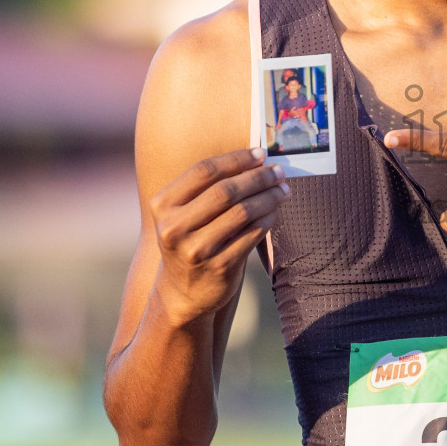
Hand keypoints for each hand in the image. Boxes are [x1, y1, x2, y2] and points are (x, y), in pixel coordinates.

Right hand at [147, 147, 287, 324]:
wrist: (183, 291)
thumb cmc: (191, 240)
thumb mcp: (184, 213)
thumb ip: (208, 188)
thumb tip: (255, 159)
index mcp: (163, 205)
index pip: (204, 170)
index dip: (237, 159)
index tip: (260, 154)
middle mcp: (175, 227)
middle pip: (226, 191)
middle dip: (258, 177)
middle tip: (278, 172)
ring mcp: (196, 249)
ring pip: (243, 212)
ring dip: (268, 197)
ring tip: (283, 190)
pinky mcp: (218, 267)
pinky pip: (252, 235)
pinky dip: (268, 219)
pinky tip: (275, 211)